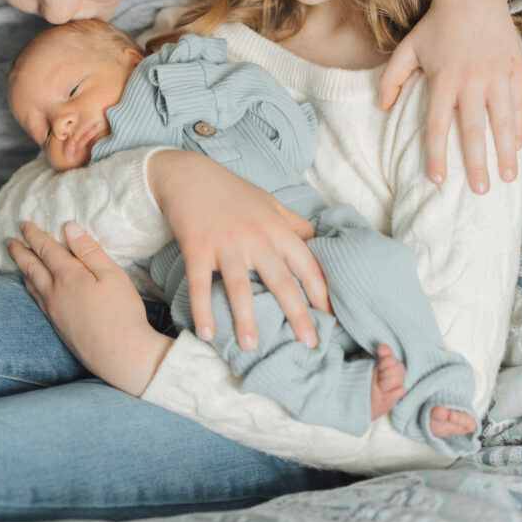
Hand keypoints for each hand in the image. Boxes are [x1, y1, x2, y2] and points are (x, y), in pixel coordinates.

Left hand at [8, 221, 172, 395]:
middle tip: (10, 241)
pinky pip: (37, 300)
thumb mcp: (112, 274)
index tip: (24, 224)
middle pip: (31, 268)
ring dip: (22, 270)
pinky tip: (34, 289)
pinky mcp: (58, 327)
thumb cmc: (122, 311)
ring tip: (17, 261)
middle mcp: (54, 293)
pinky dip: (30, 288)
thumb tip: (70, 229)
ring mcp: (54, 312)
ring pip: (31, 286)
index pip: (46, 250)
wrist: (120, 355)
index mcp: (68, 277)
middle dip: (20, 252)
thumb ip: (89, 250)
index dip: (34, 235)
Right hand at [148, 150, 330, 350]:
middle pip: (281, 281)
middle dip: (299, 315)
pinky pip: (200, 284)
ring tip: (252, 347)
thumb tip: (319, 242)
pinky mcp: (197, 248)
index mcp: (276, 228)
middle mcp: (255, 237)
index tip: (332, 318)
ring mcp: (225, 244)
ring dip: (246, 319)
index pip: (306, 264)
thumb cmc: (232, 192)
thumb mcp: (269, 203)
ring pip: (240, 287)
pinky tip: (207, 334)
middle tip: (311, 345)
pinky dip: (202, 310)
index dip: (321, 292)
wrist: (189, 175)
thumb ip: (294, 224)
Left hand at [379, 0, 521, 193]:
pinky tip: (516, 147)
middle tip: (479, 190)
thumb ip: (391, 78)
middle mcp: (471, 80)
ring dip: (505, 152)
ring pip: (502, 120)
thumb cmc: (437, 25)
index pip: (439, 125)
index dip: (438, 154)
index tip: (438, 179)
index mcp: (443, 78)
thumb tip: (380, 108)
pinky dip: (519, 127)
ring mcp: (496, 74)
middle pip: (474, 129)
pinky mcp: (515, 68)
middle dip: (477, 163)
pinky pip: (519, 103)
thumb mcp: (407, 47)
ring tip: (506, 177)